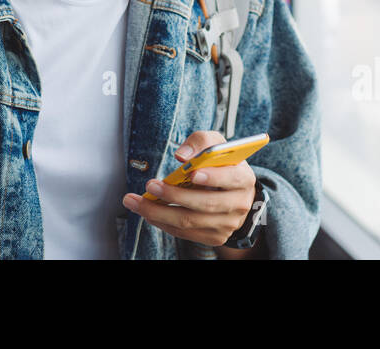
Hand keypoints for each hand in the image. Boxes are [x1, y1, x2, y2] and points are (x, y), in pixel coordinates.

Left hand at [122, 130, 256, 247]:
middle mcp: (239, 204)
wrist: (232, 192)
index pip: (232, 178)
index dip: (213, 177)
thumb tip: (181, 156)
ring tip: (136, 202)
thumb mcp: (215, 145)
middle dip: (174, 196)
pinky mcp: (215, 237)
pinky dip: (163, 223)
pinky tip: (148, 212)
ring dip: (159, 212)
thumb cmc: (221, 164)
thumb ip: (199, 142)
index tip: (191, 173)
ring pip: (190, 221)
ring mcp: (228, 224)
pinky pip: (185, 233)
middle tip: (150, 186)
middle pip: (205, 203)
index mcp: (243, 178)